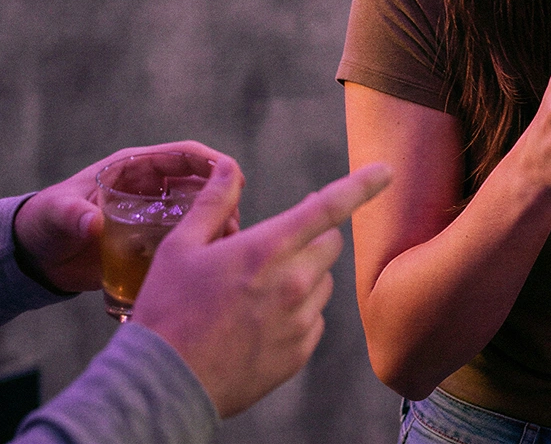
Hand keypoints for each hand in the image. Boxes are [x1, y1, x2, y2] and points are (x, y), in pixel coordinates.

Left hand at [12, 139, 227, 294]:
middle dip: (222, 198)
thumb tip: (92, 224)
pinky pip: (183, 239)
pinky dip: (198, 246)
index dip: (212, 162)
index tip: (234, 178)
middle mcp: (150, 188)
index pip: (183, 156)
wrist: (36, 258)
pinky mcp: (150, 241)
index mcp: (133, 167)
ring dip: (215, 224)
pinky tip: (208, 264)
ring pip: (197, 213)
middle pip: (199, 185)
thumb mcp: (57, 214)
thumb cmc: (44, 223)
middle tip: (233, 224)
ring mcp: (152, 215)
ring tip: (225, 246)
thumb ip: (73, 216)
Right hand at [135, 160, 393, 417]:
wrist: (164, 384)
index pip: (328, 207)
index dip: (361, 185)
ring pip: (323, 283)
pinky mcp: (299, 353)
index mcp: (266, 249)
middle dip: (311, 237)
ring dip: (303, 276)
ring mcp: (299, 321)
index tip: (386, 171)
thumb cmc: (167, 310)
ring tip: (257, 293)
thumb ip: (213, 203)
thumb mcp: (180, 247)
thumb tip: (229, 168)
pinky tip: (260, 322)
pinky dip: (297, 313)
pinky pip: (315, 320)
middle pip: (330, 244)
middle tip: (273, 248)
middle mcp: (293, 283)